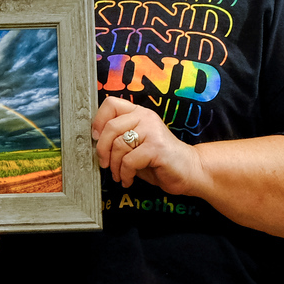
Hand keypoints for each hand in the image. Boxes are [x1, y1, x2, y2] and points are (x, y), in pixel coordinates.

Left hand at [92, 96, 207, 195]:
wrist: (189, 170)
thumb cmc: (158, 159)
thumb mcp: (135, 144)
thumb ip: (119, 137)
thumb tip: (94, 140)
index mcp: (139, 112)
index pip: (111, 103)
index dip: (98, 121)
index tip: (96, 138)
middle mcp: (146, 117)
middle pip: (110, 127)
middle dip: (102, 150)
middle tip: (105, 163)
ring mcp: (152, 131)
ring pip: (118, 146)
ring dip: (114, 166)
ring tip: (119, 175)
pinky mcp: (156, 147)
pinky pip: (129, 161)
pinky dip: (125, 174)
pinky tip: (128, 180)